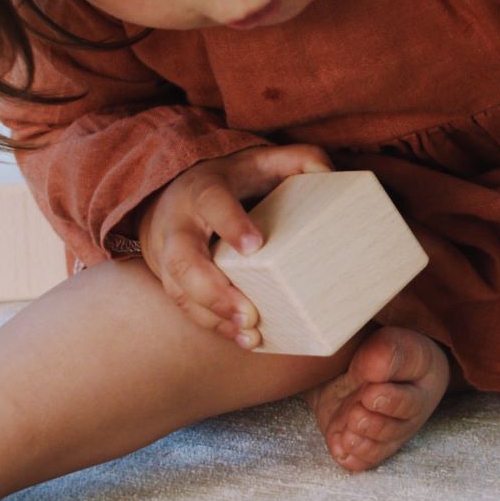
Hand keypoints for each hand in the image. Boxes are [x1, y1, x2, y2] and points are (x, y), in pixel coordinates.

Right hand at [138, 144, 333, 349]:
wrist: (174, 202)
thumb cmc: (230, 184)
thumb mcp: (261, 161)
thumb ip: (297, 161)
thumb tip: (330, 176)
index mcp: (203, 190)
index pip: (211, 202)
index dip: (231, 223)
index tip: (254, 247)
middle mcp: (179, 226)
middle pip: (183, 259)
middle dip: (213, 290)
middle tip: (249, 313)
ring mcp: (169, 258)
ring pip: (180, 291)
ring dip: (214, 317)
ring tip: (250, 334)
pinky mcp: (172, 282)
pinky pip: (187, 309)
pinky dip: (215, 326)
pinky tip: (243, 339)